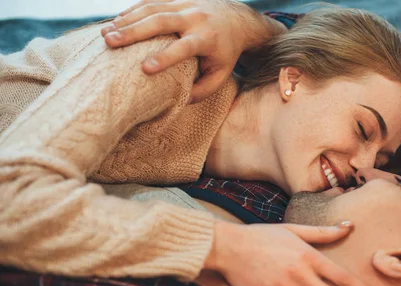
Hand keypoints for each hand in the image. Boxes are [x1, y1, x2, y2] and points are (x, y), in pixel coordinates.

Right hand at [100, 0, 285, 102]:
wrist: (236, 20)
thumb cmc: (225, 53)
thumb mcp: (221, 74)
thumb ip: (203, 90)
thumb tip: (181, 101)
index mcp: (207, 38)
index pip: (184, 47)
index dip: (165, 57)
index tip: (145, 68)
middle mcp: (195, 18)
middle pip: (161, 21)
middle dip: (134, 32)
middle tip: (110, 43)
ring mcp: (184, 4)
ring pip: (152, 8)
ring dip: (126, 20)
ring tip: (105, 34)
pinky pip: (151, 1)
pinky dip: (132, 10)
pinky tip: (115, 21)